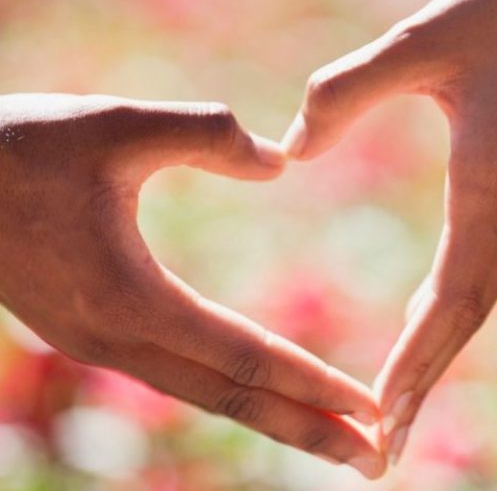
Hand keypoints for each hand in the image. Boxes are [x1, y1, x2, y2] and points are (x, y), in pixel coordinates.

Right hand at [0, 93, 384, 477]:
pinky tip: (252, 385)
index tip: (370, 411)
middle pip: (233, 400)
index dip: (314, 384)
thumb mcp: (119, 126)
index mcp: (132, 298)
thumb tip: (280, 160)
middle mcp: (119, 339)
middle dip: (307, 431)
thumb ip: (206, 135)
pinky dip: (226, 386)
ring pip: (204, 393)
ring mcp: (102, 343)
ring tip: (329, 435)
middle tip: (374, 460)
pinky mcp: (93, 330)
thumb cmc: (21, 148)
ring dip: (271, 416)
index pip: (247, 357)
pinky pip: (176, 371)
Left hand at [282, 0, 496, 465]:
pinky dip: (444, 313)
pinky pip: (475, 273)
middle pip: (463, 322)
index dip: (418, 363)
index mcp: (489, 195)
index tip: (381, 419)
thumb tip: (288, 152)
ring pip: (471, 304)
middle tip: (384, 445)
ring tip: (395, 406)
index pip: (451, 303)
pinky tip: (420, 323)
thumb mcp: (426, 42)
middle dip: (425, 382)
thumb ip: (351, 91)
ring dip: (434, 356)